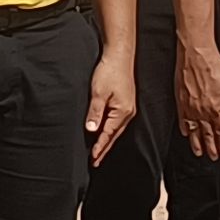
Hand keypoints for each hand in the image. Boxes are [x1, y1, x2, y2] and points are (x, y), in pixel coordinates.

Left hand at [86, 47, 135, 165]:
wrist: (119, 57)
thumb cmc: (109, 72)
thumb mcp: (98, 93)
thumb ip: (95, 113)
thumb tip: (92, 130)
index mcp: (122, 112)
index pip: (108, 135)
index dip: (100, 147)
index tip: (93, 159)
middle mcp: (127, 113)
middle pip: (114, 135)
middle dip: (104, 148)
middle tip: (95, 161)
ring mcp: (127, 108)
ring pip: (116, 129)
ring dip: (107, 140)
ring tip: (98, 151)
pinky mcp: (125, 103)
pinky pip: (116, 122)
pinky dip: (110, 130)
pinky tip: (104, 132)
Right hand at [178, 42, 219, 160]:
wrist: (195, 56)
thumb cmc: (215, 67)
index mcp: (217, 108)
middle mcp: (202, 111)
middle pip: (207, 134)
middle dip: (210, 147)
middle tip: (211, 157)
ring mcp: (189, 107)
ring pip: (193, 130)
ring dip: (196, 142)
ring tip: (197, 151)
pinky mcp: (179, 100)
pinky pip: (181, 119)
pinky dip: (184, 128)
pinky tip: (185, 133)